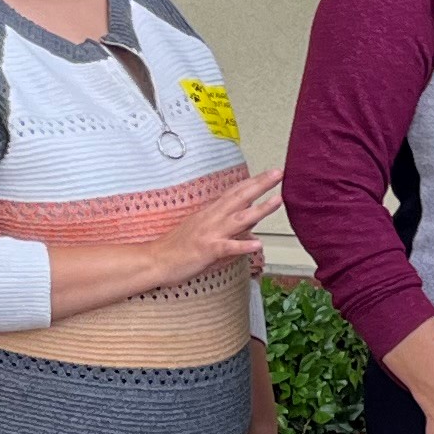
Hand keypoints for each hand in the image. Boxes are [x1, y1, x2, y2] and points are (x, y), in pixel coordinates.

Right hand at [162, 169, 287, 282]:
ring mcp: (210, 233)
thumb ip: (227, 224)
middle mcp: (212, 219)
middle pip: (239, 198)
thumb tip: (251, 221)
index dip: (252, 181)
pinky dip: (243, 245)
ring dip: (260, 209)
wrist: (155, 260)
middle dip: (260, 185)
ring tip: (278, 201)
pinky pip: (228, 247)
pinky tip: (258, 244)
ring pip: (239, 219)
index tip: (269, 173)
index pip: (235, 192)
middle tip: (278, 173)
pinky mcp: (207, 250)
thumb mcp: (203, 230)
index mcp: (210, 213)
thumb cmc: (178, 247)